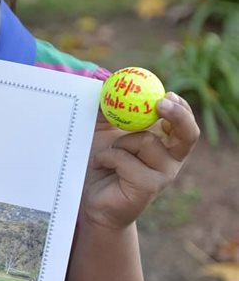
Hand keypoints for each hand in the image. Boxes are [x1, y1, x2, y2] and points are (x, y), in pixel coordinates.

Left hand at [81, 93, 199, 230]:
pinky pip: (127, 160)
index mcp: (164, 143)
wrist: (91, 198)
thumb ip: (109, 108)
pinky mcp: (149, 187)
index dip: (180, 107)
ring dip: (120, 142)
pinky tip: (101, 167)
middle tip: (161, 104)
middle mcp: (169, 159)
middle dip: (179, 116)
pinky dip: (108, 157)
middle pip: (188, 134)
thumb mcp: (102, 130)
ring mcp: (162, 175)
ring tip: (106, 154)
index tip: (166, 94)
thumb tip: (106, 81)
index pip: (183, 122)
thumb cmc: (100, 163)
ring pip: (147, 142)